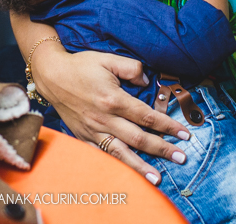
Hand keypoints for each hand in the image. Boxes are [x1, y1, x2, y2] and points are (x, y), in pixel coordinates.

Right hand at [33, 47, 190, 185]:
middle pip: (139, 138)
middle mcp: (104, 118)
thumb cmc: (81, 66)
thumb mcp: (108, 58)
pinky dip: (115, 165)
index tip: (184, 134)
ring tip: (157, 178)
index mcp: (113, 99)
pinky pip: (101, 154)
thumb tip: (146, 82)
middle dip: (162, 149)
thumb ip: (131, 68)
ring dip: (141, 167)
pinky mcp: (83, 136)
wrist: (52, 75)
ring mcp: (93, 130)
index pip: (147, 116)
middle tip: (181, 157)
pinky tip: (127, 174)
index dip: (168, 126)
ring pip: (121, 152)